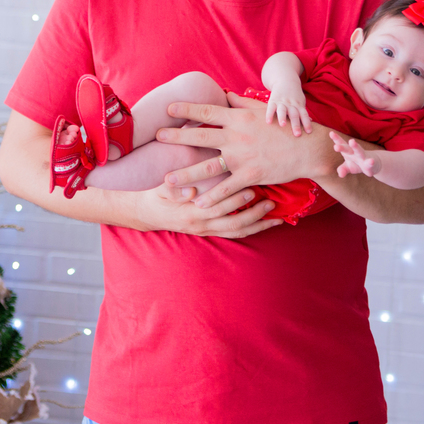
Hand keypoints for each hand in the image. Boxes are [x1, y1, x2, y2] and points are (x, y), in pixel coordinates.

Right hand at [134, 179, 281, 237]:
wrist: (147, 214)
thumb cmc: (156, 197)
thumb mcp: (161, 190)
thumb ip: (174, 190)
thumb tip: (191, 192)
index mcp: (190, 213)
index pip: (217, 208)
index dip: (235, 200)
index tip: (251, 189)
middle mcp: (201, 226)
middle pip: (232, 224)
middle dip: (253, 214)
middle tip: (271, 203)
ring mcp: (206, 231)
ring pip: (236, 232)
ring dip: (257, 226)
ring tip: (276, 218)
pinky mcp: (209, 233)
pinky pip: (233, 234)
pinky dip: (250, 229)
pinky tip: (264, 224)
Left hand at [156, 93, 334, 209]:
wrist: (307, 148)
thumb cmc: (283, 127)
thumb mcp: (262, 110)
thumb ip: (240, 103)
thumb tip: (225, 93)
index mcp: (238, 119)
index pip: (207, 111)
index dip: (187, 109)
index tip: (169, 108)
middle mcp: (237, 137)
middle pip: (200, 136)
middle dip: (177, 136)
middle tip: (158, 136)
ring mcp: (242, 157)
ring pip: (208, 166)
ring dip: (186, 174)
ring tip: (167, 180)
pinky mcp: (250, 176)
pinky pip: (227, 188)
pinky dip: (212, 197)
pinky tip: (198, 203)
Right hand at [264, 89, 311, 135]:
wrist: (285, 79)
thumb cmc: (294, 95)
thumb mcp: (301, 101)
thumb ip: (303, 112)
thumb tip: (311, 122)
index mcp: (299, 105)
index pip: (304, 115)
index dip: (307, 123)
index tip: (309, 132)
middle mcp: (291, 104)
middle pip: (294, 114)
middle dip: (296, 124)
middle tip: (297, 134)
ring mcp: (282, 102)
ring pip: (283, 110)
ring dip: (283, 117)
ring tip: (282, 125)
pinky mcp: (273, 101)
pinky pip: (271, 108)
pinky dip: (269, 115)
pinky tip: (268, 122)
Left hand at [330, 131, 379, 177]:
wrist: (373, 164)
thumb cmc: (357, 164)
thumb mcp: (348, 167)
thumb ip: (342, 169)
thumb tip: (340, 175)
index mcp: (347, 151)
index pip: (341, 144)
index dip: (336, 139)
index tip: (331, 133)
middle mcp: (354, 152)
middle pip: (347, 148)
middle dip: (342, 147)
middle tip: (335, 146)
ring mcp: (363, 156)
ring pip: (359, 151)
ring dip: (355, 146)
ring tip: (352, 141)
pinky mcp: (370, 163)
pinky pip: (369, 163)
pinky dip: (370, 162)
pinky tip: (371, 161)